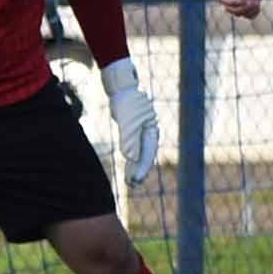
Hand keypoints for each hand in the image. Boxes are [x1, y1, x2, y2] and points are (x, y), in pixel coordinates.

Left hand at [100, 57, 159, 185]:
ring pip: (140, 155)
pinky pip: (134, 151)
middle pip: (146, 156)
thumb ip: (128, 138)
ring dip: (135, 168)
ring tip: (130, 183)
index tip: (135, 181)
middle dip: (139, 171)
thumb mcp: (126, 120)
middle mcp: (148, 134)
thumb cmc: (125, 102)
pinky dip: (131, 161)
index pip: (147, 154)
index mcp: (150, 131)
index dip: (142, 168)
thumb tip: (129, 157)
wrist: (122, 88)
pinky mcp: (134, 133)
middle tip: (133, 186)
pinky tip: (127, 170)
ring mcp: (142, 134)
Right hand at [216, 0, 272, 20]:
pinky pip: (249, 14)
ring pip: (238, 13)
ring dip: (246, 12)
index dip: (229, 3)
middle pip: (229, 8)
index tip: (242, 0)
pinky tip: (259, 6)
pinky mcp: (254, 0)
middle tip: (252, 2)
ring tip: (257, 3)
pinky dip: (252, 14)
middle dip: (239, 9)